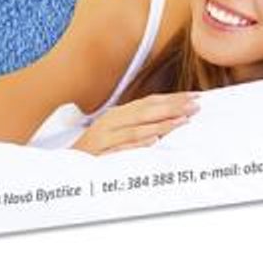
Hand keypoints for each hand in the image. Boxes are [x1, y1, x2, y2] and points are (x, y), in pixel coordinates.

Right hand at [72, 92, 198, 153]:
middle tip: (196, 105)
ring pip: (137, 129)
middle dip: (173, 107)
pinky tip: (154, 140)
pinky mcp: (100, 155)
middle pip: (146, 112)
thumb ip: (137, 124)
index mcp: (117, 114)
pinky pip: (122, 148)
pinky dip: (138, 144)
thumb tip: (167, 119)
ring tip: (182, 121)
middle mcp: (111, 122)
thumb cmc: (97, 149)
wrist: (66, 166)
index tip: (195, 96)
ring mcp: (105, 138)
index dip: (172, 99)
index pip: (149, 102)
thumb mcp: (116, 132)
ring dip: (161, 125)